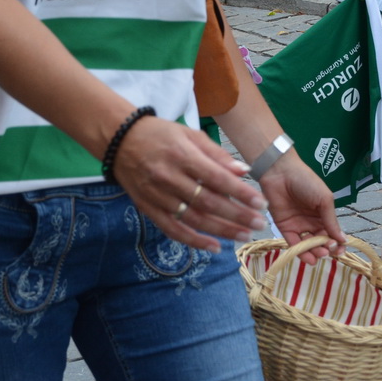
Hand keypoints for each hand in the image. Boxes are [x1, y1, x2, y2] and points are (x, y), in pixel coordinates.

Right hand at [112, 115, 266, 251]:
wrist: (120, 139)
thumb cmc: (161, 134)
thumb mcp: (190, 134)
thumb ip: (216, 154)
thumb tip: (244, 171)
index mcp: (182, 155)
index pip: (217, 179)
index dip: (240, 193)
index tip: (261, 203)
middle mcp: (169, 178)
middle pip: (207, 202)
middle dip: (237, 216)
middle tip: (259, 224)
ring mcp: (157, 196)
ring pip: (193, 219)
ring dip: (221, 231)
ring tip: (244, 236)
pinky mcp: (148, 209)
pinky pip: (173, 230)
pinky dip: (194, 241)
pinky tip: (214, 247)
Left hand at [259, 153, 344, 262]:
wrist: (280, 172)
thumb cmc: (306, 181)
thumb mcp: (324, 200)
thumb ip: (331, 221)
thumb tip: (344, 240)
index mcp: (323, 214)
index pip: (332, 234)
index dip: (337, 243)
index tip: (341, 249)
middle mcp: (311, 222)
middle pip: (321, 242)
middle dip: (327, 249)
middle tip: (329, 250)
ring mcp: (298, 226)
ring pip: (308, 246)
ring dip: (315, 253)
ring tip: (320, 254)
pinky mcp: (284, 228)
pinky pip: (294, 244)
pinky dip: (301, 253)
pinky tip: (310, 258)